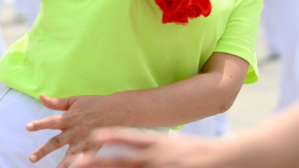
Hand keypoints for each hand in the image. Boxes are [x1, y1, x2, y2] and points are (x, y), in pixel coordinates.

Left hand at [26, 94, 116, 167]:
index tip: (28, 127)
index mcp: (69, 118)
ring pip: (71, 156)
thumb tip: (41, 97)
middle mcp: (75, 131)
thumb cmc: (94, 104)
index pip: (51, 122)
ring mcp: (84, 141)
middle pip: (56, 142)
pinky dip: (82, 165)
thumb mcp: (75, 100)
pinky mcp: (94, 148)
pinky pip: (86, 160)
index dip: (39, 124)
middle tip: (31, 158)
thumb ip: (57, 102)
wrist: (117, 110)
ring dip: (62, 165)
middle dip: (43, 151)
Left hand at [75, 129, 223, 167]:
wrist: (221, 160)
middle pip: (122, 161)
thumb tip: (130, 143)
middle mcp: (155, 157)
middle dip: (99, 163)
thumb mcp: (170, 143)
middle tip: (78, 163)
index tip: (95, 135)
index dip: (111, 136)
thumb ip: (149, 144)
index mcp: (156, 143)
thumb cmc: (193, 151)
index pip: (130, 137)